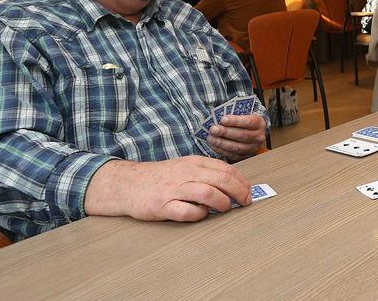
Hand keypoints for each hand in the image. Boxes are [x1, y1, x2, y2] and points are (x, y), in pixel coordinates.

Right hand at [85, 156, 250, 221]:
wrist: (129, 183)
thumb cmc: (162, 177)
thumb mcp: (186, 167)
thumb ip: (207, 172)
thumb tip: (234, 184)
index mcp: (194, 163)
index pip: (226, 169)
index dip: (242, 182)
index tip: (248, 192)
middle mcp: (186, 174)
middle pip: (222, 180)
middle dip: (239, 192)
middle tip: (245, 202)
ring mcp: (174, 189)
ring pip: (208, 193)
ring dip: (222, 203)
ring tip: (224, 208)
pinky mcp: (163, 206)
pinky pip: (187, 212)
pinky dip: (199, 215)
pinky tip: (201, 214)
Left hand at [208, 113, 265, 160]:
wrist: (251, 131)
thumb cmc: (243, 120)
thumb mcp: (243, 114)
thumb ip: (234, 114)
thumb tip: (219, 118)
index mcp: (259, 123)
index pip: (248, 122)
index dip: (235, 121)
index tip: (222, 119)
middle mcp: (258, 137)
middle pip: (242, 135)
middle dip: (226, 132)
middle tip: (213, 129)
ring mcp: (252, 148)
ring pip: (237, 147)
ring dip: (222, 143)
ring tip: (210, 138)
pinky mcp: (245, 157)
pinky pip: (233, 155)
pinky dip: (222, 150)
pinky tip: (213, 145)